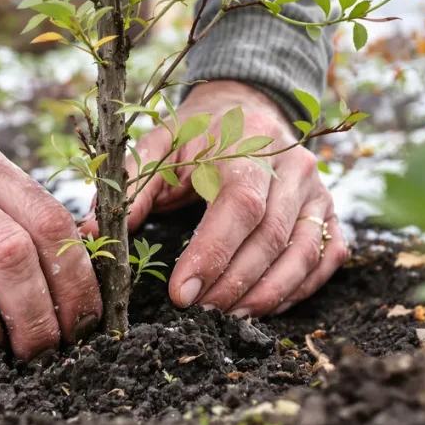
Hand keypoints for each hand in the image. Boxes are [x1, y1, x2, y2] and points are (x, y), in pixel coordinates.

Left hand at [83, 81, 346, 316]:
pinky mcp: (329, 209)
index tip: (182, 294)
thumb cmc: (197, 134)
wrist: (247, 106)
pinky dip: (300, 288)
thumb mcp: (158, 145)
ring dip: (269, 293)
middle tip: (201, 313)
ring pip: (305, 251)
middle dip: (235, 282)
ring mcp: (317, 189)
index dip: (213, 253)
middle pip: (272, 235)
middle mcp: (292, 166)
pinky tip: (267, 306)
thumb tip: (95, 230)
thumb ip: (131, 184)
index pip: (239, 206)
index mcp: (247, 145)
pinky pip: (326, 255)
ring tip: (232, 319)